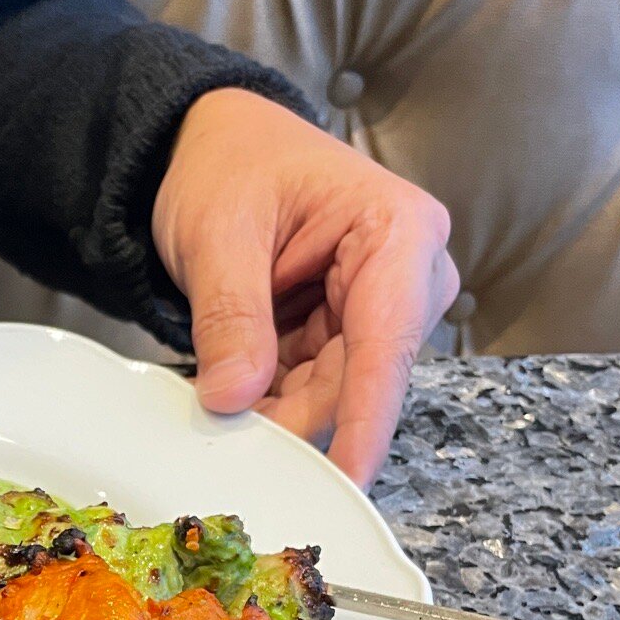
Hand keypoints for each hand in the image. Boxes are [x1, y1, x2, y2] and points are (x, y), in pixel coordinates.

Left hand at [152, 87, 459, 486]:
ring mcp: (380, 307)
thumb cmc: (229, 162)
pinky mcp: (345, 331)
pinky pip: (311, 384)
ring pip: (334, 391)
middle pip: (359, 378)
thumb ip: (230, 316)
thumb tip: (234, 398)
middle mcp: (407, 274)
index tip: (346, 477)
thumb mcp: (218, 231)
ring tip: (220, 419)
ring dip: (279, 412)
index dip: (365, 419)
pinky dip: (272, 400)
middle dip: (297, 419)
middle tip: (234, 452)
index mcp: (397, 230)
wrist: (212, 142)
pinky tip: (233, 404)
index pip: (387, 344)